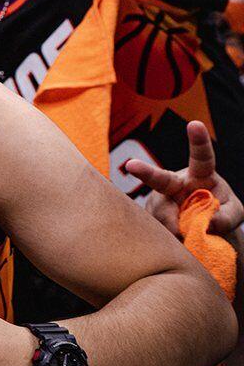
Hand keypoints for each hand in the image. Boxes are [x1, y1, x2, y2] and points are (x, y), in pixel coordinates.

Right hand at [129, 120, 243, 238]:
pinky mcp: (148, 218)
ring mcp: (157, 202)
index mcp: (199, 175)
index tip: (194, 124)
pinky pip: (159, 232)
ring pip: (165, 218)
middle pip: (159, 179)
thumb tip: (206, 224)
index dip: (198, 141)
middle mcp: (173, 184)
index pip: (201, 157)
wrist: (197, 226)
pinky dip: (173, 240)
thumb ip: (226, 217)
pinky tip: (178, 237)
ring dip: (182, 231)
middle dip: (144, 171)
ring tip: (191, 234)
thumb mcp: (233, 213)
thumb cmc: (219, 211)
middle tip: (131, 165)